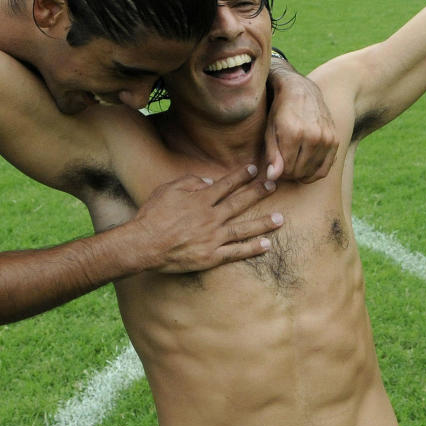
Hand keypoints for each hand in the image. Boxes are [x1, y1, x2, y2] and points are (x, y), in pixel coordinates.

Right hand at [131, 165, 281, 273]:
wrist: (144, 244)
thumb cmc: (153, 216)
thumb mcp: (167, 190)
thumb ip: (189, 183)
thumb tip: (209, 182)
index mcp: (200, 200)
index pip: (226, 185)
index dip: (241, 176)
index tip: (254, 169)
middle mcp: (211, 217)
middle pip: (239, 203)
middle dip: (258, 193)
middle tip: (274, 185)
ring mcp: (212, 238)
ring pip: (243, 228)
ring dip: (263, 223)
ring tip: (280, 218)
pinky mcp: (211, 256)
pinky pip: (236, 252)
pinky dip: (252, 249)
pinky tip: (267, 245)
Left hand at [265, 57, 337, 181]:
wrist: (302, 91)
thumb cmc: (280, 111)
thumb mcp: (270, 130)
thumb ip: (272, 155)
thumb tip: (273, 177)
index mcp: (294, 133)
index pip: (286, 170)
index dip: (279, 172)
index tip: (276, 165)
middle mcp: (313, 135)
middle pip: (300, 172)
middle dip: (290, 173)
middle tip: (284, 165)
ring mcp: (327, 138)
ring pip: (313, 172)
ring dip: (302, 173)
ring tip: (294, 164)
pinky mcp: (335, 140)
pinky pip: (326, 167)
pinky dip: (316, 172)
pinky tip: (307, 166)